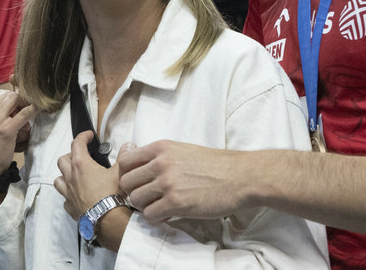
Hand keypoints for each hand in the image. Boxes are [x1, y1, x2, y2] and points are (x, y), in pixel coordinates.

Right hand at [0, 88, 36, 175]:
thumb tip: (11, 103)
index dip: (9, 99)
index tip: (14, 107)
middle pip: (8, 94)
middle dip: (17, 101)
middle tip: (20, 113)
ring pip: (16, 99)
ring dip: (23, 106)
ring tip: (23, 120)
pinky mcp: (7, 129)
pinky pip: (25, 113)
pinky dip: (33, 110)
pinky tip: (37, 110)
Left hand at [54, 131, 121, 218]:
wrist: (107, 220)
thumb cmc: (111, 195)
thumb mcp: (120, 173)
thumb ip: (123, 158)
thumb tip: (129, 146)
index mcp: (81, 165)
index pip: (77, 144)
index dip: (83, 136)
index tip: (88, 135)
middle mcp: (71, 177)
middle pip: (63, 160)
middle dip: (70, 155)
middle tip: (81, 156)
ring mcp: (68, 193)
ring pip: (58, 179)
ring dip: (64, 175)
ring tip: (73, 175)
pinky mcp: (70, 207)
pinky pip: (65, 198)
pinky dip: (69, 194)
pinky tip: (76, 195)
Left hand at [117, 140, 245, 222]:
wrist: (240, 176)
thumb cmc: (215, 164)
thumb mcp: (182, 150)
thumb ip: (160, 156)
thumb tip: (137, 161)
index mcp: (161, 148)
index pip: (125, 160)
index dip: (127, 174)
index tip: (137, 182)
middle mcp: (160, 163)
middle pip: (126, 182)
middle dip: (134, 192)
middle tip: (147, 197)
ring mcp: (167, 183)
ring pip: (135, 199)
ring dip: (145, 206)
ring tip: (159, 206)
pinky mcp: (176, 203)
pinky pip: (150, 214)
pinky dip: (156, 217)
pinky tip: (167, 214)